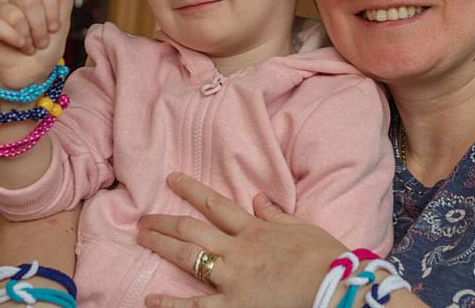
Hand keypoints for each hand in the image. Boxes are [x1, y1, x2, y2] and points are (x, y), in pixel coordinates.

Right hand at [0, 0, 81, 88]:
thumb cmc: (46, 48)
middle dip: (41, 27)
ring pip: (15, 14)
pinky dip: (13, 39)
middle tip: (42, 41)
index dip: (53, 10)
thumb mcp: (61, 22)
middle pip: (30, 0)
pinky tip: (18, 46)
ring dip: (28, 36)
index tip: (55, 27)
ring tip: (30, 45)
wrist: (32, 73)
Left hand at [137, 172, 345, 307]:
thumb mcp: (300, 227)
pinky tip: (149, 298)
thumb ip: (275, 213)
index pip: (215, 204)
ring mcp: (232, 277)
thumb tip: (258, 196)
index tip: (171, 179)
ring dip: (162, 245)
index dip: (191, 190)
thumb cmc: (323, 256)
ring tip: (141, 237)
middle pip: (193, 229)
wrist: (333, 284)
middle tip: (143, 218)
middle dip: (165, 222)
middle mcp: (237, 249)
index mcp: (254, 229)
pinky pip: (196, 306)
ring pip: (189, 257)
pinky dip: (172, 303)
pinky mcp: (234, 305)